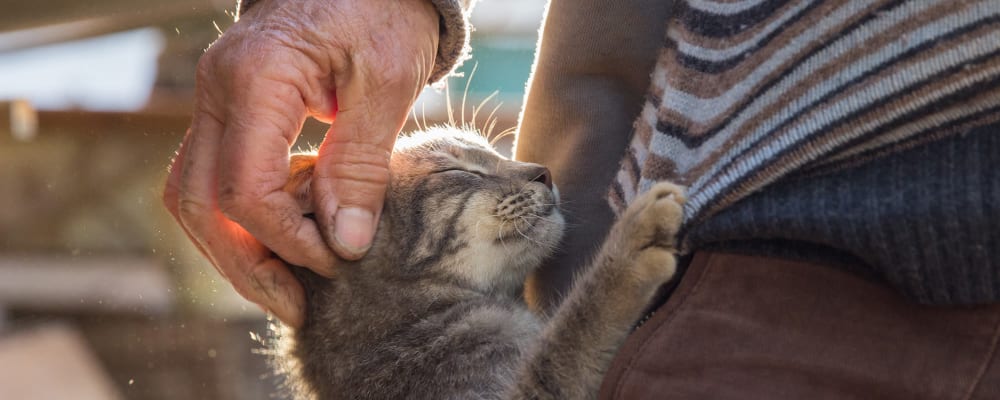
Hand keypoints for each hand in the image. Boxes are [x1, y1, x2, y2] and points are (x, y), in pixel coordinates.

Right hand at [163, 0, 439, 326]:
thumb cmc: (382, 9)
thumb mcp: (388, 82)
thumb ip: (361, 163)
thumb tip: (345, 243)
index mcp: (255, 78)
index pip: (246, 189)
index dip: (289, 240)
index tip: (337, 262)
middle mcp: (216, 90)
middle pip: (200, 203)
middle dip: (246, 266)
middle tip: (297, 306)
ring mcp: (214, 99)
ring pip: (194, 195)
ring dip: (236, 250)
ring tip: (287, 287)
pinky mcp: (228, 109)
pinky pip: (214, 176)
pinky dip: (243, 218)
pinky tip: (285, 239)